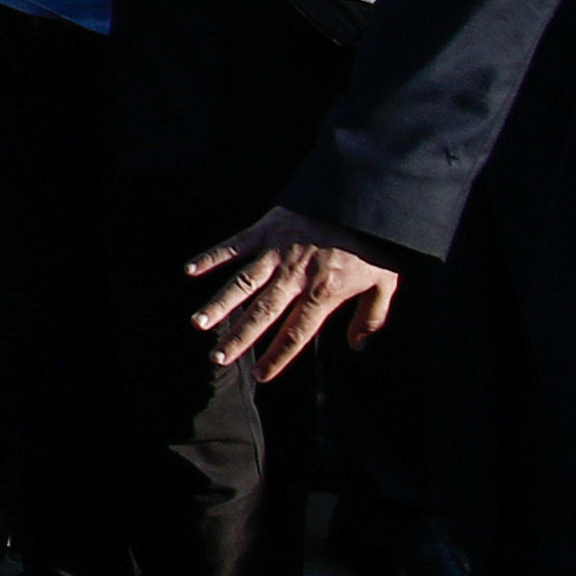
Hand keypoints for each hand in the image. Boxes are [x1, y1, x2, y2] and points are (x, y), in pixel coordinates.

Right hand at [188, 205, 403, 378]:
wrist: (361, 200)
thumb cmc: (374, 244)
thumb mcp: (385, 283)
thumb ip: (371, 317)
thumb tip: (357, 345)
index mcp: (323, 291)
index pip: (297, 332)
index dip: (278, 356)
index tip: (261, 376)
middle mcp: (296, 276)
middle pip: (263, 313)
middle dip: (239, 337)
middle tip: (217, 358)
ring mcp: (277, 252)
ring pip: (243, 282)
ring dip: (220, 304)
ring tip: (198, 323)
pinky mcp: (266, 230)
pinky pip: (235, 245)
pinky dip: (212, 256)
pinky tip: (190, 270)